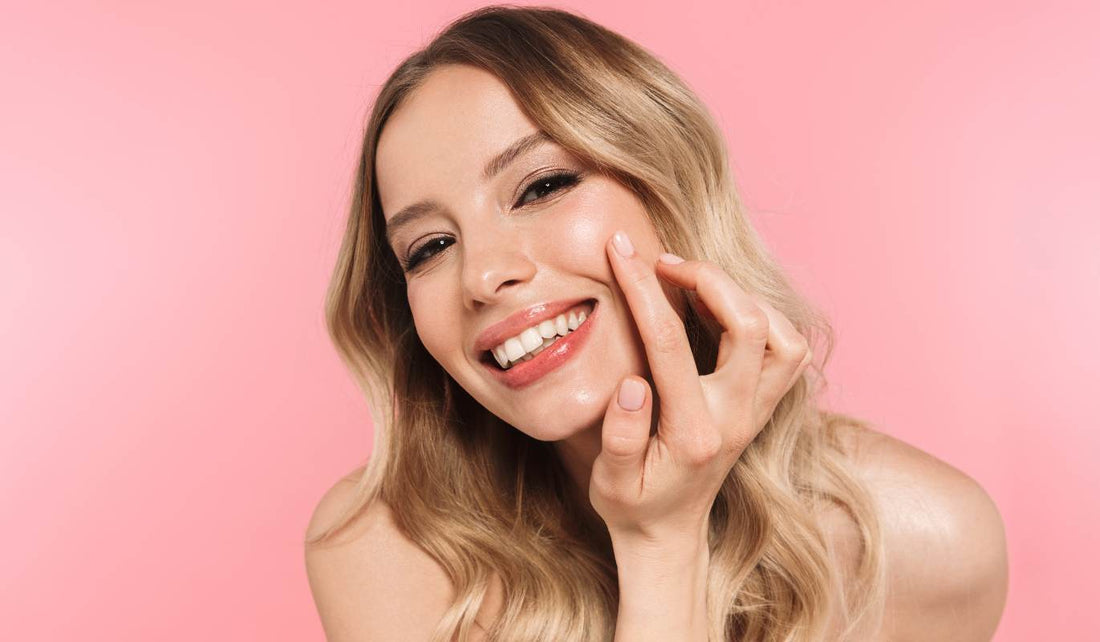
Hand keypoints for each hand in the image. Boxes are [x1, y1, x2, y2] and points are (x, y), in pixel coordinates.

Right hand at [590, 230, 812, 544]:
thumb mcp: (609, 482)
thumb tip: (635, 384)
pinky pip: (787, 349)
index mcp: (693, 432)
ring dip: (743, 295)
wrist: (668, 534)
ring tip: (695, 281)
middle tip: (662, 261)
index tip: (621, 250)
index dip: (643, 287)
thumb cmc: (631, 504)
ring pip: (784, 335)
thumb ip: (620, 435)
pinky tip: (718, 307)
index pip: (669, 342)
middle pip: (749, 326)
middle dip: (707, 278)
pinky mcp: (763, 406)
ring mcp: (756, 412)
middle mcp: (737, 418)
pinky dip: (761, 314)